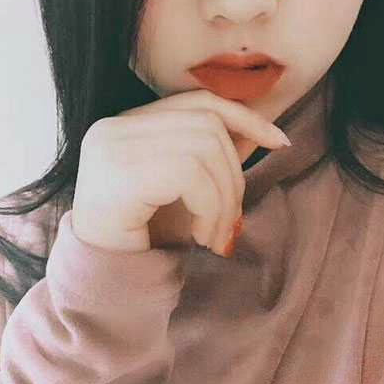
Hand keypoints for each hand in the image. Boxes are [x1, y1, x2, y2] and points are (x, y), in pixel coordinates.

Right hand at [71, 89, 290, 255]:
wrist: (104, 281)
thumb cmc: (144, 235)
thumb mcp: (187, 189)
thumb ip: (215, 155)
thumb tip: (262, 129)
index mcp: (128, 122)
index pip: (199, 101)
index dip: (245, 116)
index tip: (279, 141)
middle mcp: (114, 125)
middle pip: (208, 124)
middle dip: (236, 174)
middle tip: (233, 222)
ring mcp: (112, 145)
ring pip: (205, 149)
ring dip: (226, 199)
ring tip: (216, 236)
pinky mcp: (119, 171)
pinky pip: (191, 175)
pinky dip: (211, 208)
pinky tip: (201, 237)